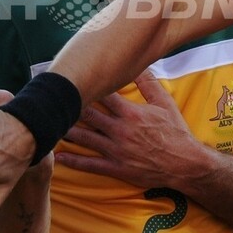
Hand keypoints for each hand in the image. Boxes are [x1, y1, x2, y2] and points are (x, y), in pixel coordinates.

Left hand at [56, 70, 198, 188]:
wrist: (184, 164)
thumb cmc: (176, 132)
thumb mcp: (165, 103)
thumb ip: (150, 84)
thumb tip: (139, 65)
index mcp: (130, 113)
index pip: (103, 95)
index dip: (86, 86)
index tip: (70, 78)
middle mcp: (119, 130)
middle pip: (88, 115)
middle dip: (70, 106)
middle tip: (51, 99)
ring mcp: (115, 150)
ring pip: (84, 138)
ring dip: (66, 131)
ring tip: (48, 124)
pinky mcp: (116, 167)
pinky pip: (90, 165)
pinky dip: (73, 161)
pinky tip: (58, 157)